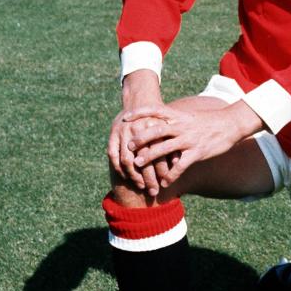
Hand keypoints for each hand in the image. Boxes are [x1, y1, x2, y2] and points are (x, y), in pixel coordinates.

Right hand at [107, 70, 167, 194]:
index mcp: (154, 128)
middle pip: (142, 161)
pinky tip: (126, 177)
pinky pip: (113, 156)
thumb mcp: (167, 126)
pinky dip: (118, 168)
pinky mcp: (112, 134)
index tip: (164, 184)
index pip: (157, 155)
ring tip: (141, 186)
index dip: (161, 172)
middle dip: (148, 179)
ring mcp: (123, 132)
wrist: (140, 97)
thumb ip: (171, 143)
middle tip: (153, 192)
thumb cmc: (159, 116)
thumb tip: (178, 162)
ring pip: (126, 161)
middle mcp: (138, 130)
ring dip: (133, 177)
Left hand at [124, 100, 262, 187]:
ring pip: (165, 148)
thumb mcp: (189, 116)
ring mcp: (189, 139)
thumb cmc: (208, 121)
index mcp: (178, 116)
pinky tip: (164, 183)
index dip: (140, 113)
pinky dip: (171, 175)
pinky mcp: (197, 152)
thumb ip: (174, 120)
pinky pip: (180, 165)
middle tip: (128, 146)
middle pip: (156, 130)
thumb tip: (157, 123)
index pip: (155, 110)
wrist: (231, 124)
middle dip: (140, 138)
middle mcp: (182, 126)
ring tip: (138, 165)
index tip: (126, 118)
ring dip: (150, 157)